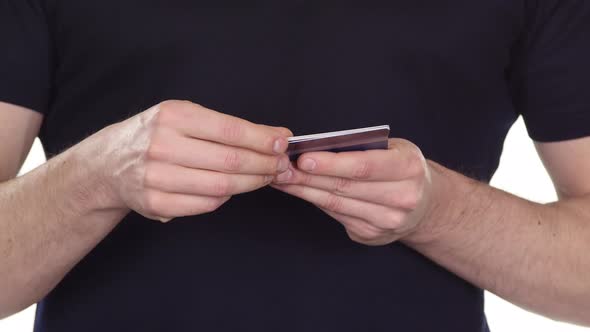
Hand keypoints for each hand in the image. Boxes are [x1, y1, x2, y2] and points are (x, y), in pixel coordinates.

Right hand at [83, 100, 291, 221]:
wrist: (108, 163)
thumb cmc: (154, 135)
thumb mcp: (183, 117)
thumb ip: (227, 127)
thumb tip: (276, 136)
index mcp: (172, 117)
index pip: (229, 130)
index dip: (262, 139)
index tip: (283, 143)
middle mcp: (162, 146)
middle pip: (229, 161)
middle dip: (264, 164)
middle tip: (282, 165)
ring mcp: (156, 177)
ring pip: (221, 186)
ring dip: (252, 184)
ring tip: (267, 177)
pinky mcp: (156, 204)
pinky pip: (206, 204)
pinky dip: (226, 198)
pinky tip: (234, 189)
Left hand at [270, 139, 432, 245]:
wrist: (426, 205)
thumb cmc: (403, 169)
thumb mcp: (395, 150)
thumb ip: (364, 149)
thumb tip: (318, 149)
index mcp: (408, 169)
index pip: (363, 166)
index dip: (331, 164)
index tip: (303, 158)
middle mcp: (401, 198)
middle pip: (345, 187)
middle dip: (308, 177)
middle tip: (281, 167)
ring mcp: (387, 221)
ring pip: (336, 204)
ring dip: (304, 190)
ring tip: (282, 178)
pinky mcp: (372, 235)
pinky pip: (336, 215)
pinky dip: (314, 201)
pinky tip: (298, 191)